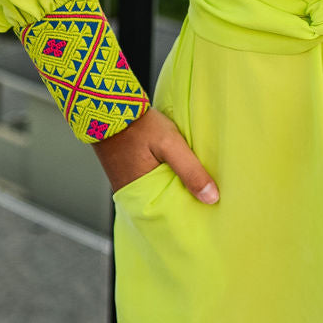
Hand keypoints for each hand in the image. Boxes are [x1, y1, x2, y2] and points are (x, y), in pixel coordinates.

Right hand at [92, 105, 218, 203]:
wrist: (110, 107)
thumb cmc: (138, 125)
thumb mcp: (170, 145)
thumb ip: (190, 170)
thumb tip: (212, 197)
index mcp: (141, 197)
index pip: (169, 215)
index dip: (188, 212)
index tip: (206, 211)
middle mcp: (132, 196)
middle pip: (164, 204)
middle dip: (182, 200)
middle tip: (205, 199)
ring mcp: (128, 184)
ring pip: (158, 191)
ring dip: (173, 187)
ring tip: (193, 184)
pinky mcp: (128, 172)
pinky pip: (150, 181)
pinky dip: (163, 177)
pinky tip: (175, 169)